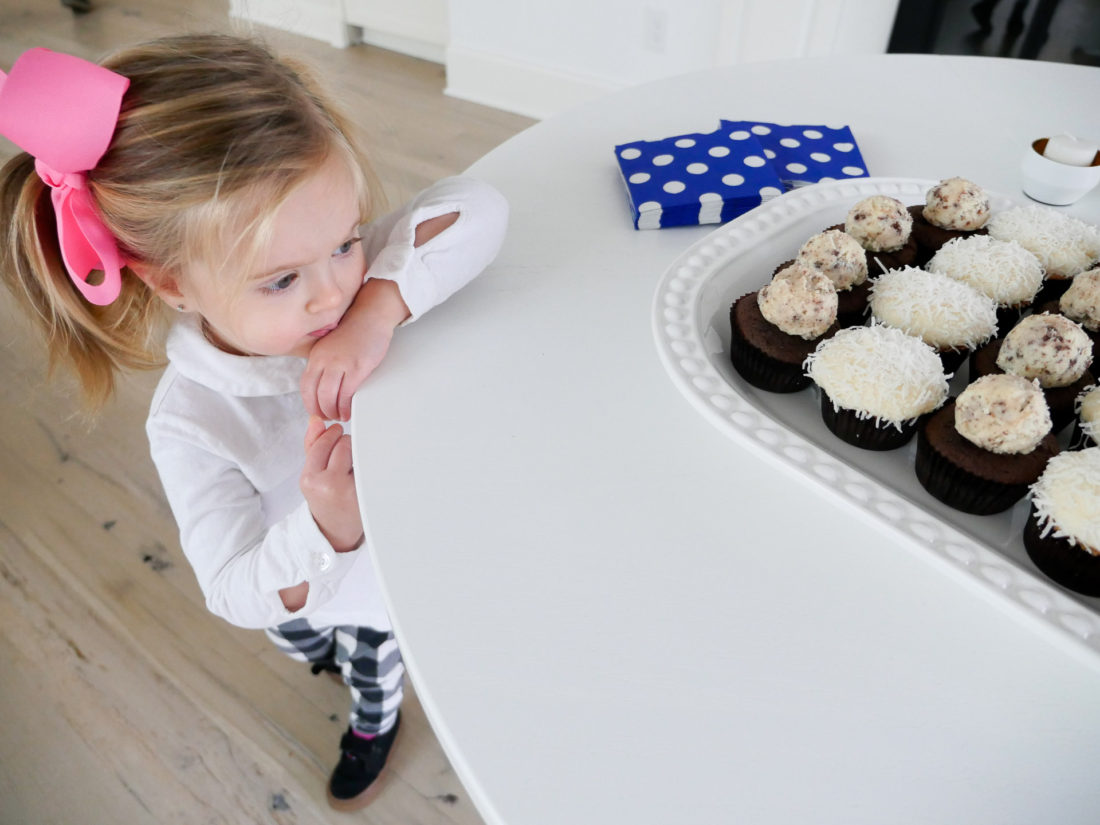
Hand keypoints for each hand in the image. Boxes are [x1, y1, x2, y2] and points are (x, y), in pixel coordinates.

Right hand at [299, 416, 362, 551]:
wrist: (335, 531)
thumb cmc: (324, 498)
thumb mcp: (311, 473)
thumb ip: (312, 445)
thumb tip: (316, 419)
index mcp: (310, 479)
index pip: (325, 442)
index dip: (332, 435)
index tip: (337, 433)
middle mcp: (330, 485)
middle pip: (345, 443)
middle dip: (346, 445)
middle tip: (345, 459)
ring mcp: (352, 491)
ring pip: (361, 452)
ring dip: (360, 454)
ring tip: (354, 469)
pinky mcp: (370, 495)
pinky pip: (373, 466)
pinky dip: (370, 466)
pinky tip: (365, 478)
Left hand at [300, 278, 408, 420]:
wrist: (371, 316)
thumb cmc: (355, 331)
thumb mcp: (331, 346)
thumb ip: (324, 362)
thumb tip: (323, 384)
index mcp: (316, 355)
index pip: (305, 385)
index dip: (309, 403)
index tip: (316, 411)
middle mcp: (324, 360)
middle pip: (314, 394)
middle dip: (320, 411)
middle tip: (328, 418)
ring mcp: (340, 363)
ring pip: (328, 397)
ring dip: (333, 412)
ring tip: (340, 416)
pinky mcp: (357, 367)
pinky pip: (346, 394)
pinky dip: (345, 407)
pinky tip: (349, 410)